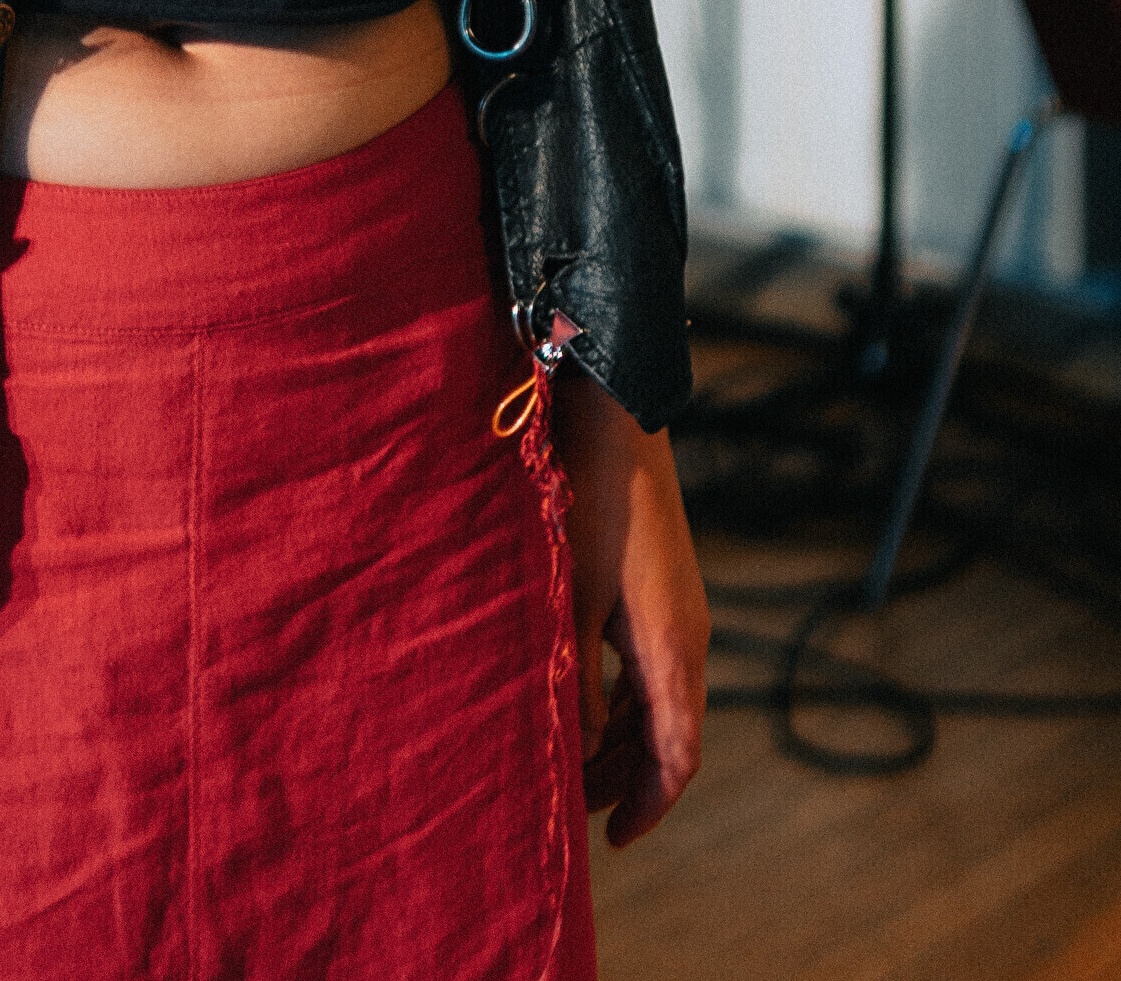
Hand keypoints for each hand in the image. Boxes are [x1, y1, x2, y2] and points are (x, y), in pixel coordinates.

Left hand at [553, 366, 708, 846]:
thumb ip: (578, 681)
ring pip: (659, 701)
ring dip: (621, 737)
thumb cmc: (588, 505)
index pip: (676, 758)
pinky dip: (622, 695)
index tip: (613, 840)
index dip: (646, 805)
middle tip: (575, 804)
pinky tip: (583, 694)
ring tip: (572, 759)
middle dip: (625, 778)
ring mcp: (680, 611)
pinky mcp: (664, 588)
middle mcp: (688, 638)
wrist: (616, 420)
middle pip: (668, 736)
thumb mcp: (572, 602)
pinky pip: (651, 665)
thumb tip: (582, 748)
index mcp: (672, 651)